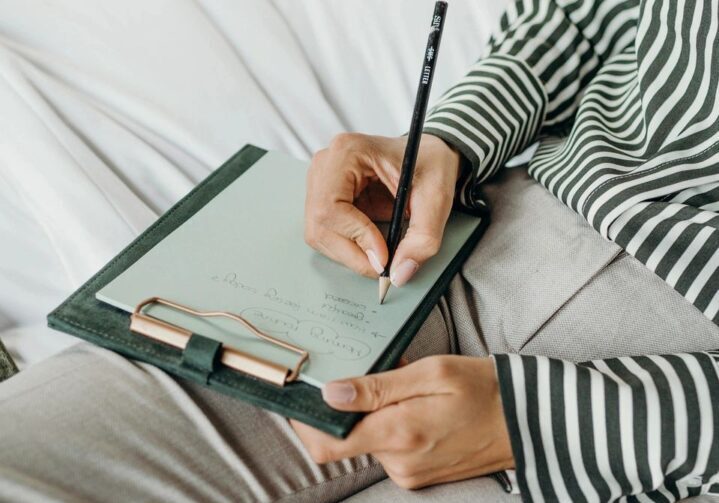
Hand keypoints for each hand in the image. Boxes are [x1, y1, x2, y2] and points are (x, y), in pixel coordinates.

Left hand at [291, 356, 514, 488]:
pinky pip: (387, 449)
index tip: (299, 398)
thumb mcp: (431, 372)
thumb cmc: (482, 389)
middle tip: (366, 376)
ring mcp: (408, 473)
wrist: (527, 421)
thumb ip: (378, 386)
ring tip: (401, 388)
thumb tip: (331, 394)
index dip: (304, 422)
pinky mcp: (417, 476)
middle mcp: (399, 462)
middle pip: (345, 439)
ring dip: (372, 415)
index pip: (327, 444)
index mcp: (399, 433)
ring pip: (367, 441)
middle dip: (348, 408)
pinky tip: (412, 406)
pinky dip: (389, 426)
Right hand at [304, 133, 459, 284]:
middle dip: (352, 253)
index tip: (383, 257)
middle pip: (319, 225)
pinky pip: (325, 233)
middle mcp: (326, 164)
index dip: (356, 238)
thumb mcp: (437, 198)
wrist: (427, 157)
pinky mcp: (325, 198)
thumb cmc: (429, 164)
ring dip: (350, 252)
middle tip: (383, 265)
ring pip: (319, 234)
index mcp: (348, 151)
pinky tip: (371, 242)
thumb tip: (399, 273)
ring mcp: (320, 182)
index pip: (331, 207)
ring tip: (381, 251)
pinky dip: (349, 247)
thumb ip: (423, 238)